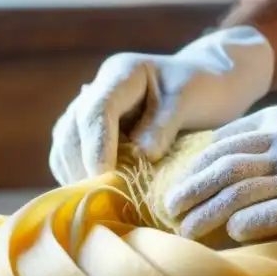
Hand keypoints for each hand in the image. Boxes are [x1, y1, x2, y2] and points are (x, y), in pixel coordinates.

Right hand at [48, 26, 273, 184]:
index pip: (97, 111)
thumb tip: (140, 156)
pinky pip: (73, 158)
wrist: (210, 85)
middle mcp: (98, 90)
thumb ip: (165, 125)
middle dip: (82, 165)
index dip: (97, 145)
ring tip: (97, 201)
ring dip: (76, 175)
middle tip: (101, 198)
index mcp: (121, 74)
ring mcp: (91, 112)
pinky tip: (96, 196)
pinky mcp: (93, 135)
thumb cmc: (206, 89)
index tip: (105, 176)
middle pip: (73, 130)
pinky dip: (80, 178)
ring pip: (66, 146)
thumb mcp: (191, 100)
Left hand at [163, 89, 276, 244]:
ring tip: (186, 231)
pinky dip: (252, 223)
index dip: (193, 169)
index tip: (174, 189)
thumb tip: (207, 151)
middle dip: (192, 193)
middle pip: (226, 170)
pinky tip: (233, 233)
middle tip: (170, 213)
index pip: (224, 146)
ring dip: (208, 214)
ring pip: (244, 194)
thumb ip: (259, 134)